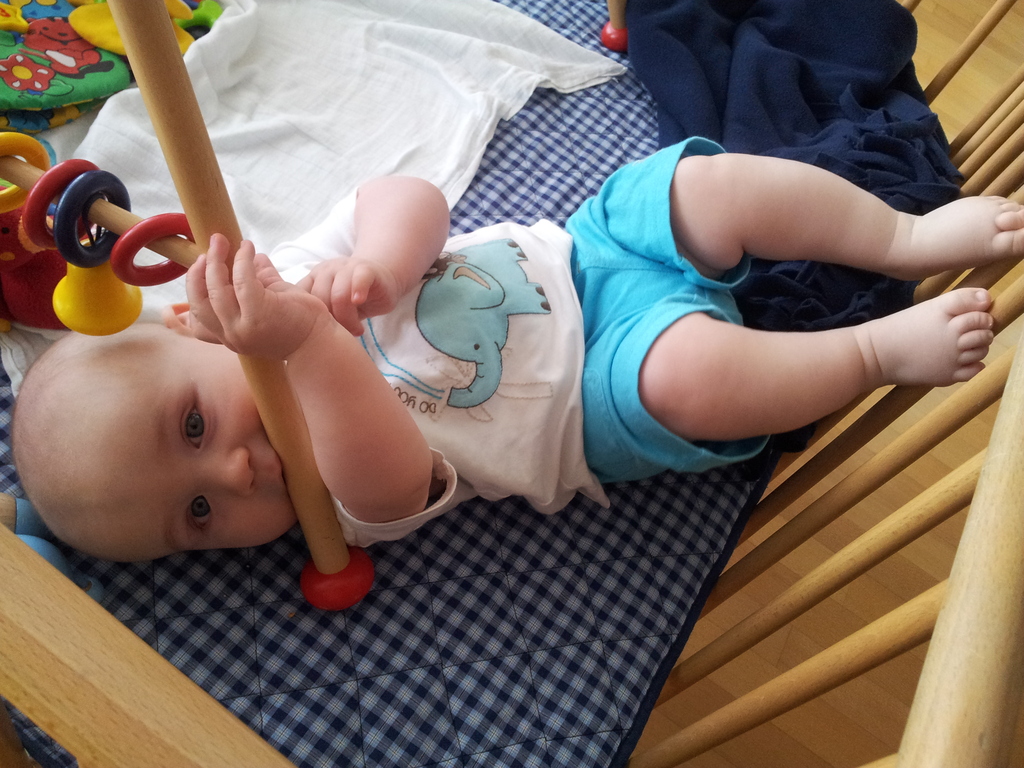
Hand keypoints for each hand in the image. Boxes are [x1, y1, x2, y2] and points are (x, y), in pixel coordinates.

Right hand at [187, 234, 331, 358]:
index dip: (192, 291)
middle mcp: (231, 337)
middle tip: (210, 246)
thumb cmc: (298, 322)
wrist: (320, 342)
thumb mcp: (268, 300)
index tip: (200, 265)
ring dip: (216, 261)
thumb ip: (255, 280)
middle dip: (198, 271)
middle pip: (199, 302)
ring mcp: (242, 329)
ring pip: (216, 290)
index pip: (197, 322)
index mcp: (229, 337)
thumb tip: (248, 252)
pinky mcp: (259, 315)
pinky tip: (248, 247)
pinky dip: (243, 261)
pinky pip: (242, 282)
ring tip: (223, 241)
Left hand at [296, 256, 401, 335]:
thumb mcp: (333, 307)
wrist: (382, 281)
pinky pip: (359, 279)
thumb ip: (318, 314)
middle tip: (343, 336)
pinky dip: (358, 292)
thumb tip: (301, 339)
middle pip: (320, 299)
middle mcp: (326, 270)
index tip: (320, 335)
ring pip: (339, 294)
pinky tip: (359, 303)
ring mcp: (346, 267)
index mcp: (313, 279)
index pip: (301, 297)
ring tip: (357, 330)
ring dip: (347, 317)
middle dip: (330, 322)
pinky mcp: (366, 269)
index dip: (309, 318)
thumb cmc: (354, 299)